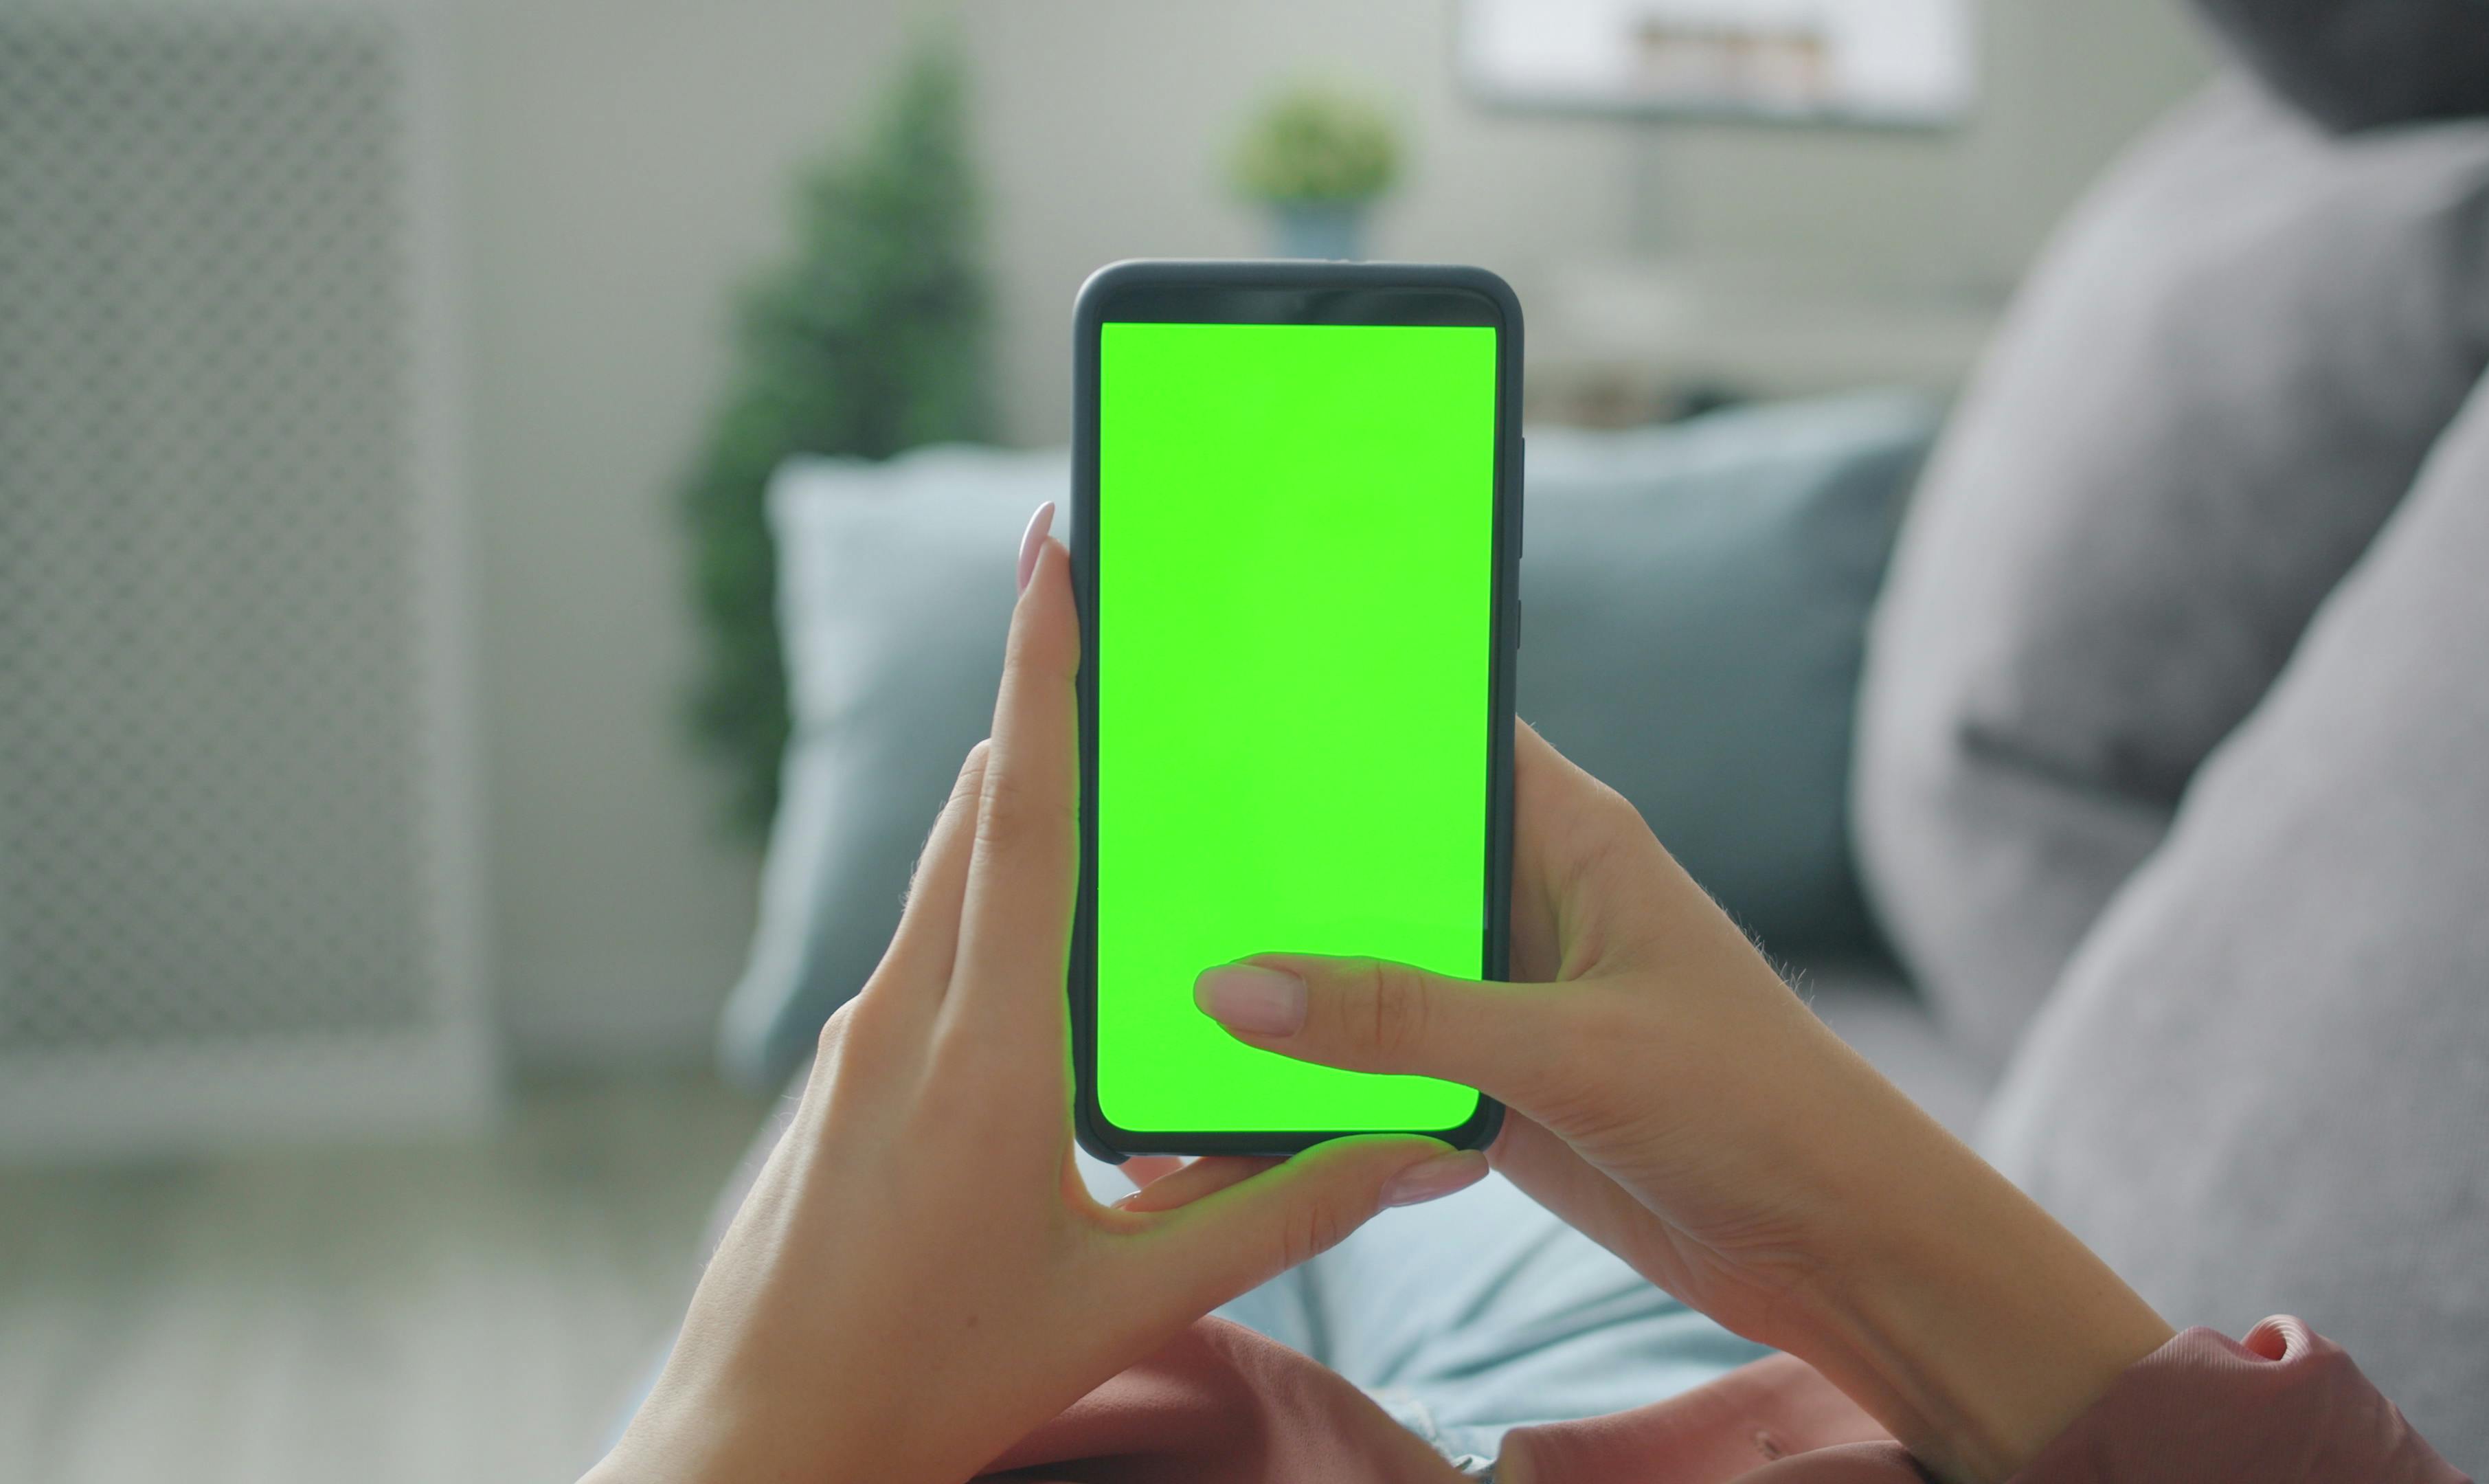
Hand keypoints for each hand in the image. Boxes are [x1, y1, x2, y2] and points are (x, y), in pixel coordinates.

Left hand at [590, 509, 1487, 1483]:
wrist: (751, 1451)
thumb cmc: (930, 1383)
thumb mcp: (1128, 1301)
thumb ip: (1278, 1213)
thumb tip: (1411, 1148)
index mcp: (981, 1053)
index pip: (1021, 816)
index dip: (1041, 673)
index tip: (1050, 551)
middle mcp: (901, 1017)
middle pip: (977, 815)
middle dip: (1047, 714)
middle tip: (1121, 634)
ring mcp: (852, 1042)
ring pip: (946, 879)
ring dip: (1022, 814)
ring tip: (1112, 782)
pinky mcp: (834, 1076)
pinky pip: (923, 948)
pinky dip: (990, 911)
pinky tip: (1050, 963)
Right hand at [1193, 724, 2172, 1482]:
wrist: (1839, 1249)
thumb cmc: (1756, 1107)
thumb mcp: (1570, 1050)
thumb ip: (1400, 1019)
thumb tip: (1236, 986)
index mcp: (1570, 835)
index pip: (1433, 735)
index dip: (1331, 713)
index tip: (1212, 702)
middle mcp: (1530, 900)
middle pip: (1374, 860)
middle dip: (1274, 870)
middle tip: (1138, 862)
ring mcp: (1506, 997)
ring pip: (1364, 974)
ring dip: (1285, 993)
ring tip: (1151, 991)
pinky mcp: (1495, 1088)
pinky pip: (1378, 1072)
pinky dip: (1314, 1092)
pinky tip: (1225, 1111)